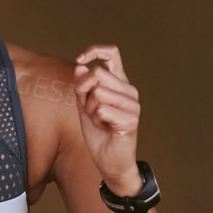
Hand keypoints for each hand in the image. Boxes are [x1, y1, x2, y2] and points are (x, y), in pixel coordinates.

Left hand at [71, 44, 140, 193]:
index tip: (80, 60)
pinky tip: (105, 128)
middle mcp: (129, 90)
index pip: (112, 53)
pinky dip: (96, 120)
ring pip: (98, 92)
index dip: (94, 51)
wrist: (110, 161)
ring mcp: (133, 104)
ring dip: (90, 109)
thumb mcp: (85, 106)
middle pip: (97, 73)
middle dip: (83, 91)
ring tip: (99, 121)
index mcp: (120, 83)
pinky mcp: (131, 118)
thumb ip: (82, 86)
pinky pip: (101, 109)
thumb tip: (80, 65)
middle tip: (90, 110)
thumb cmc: (99, 133)